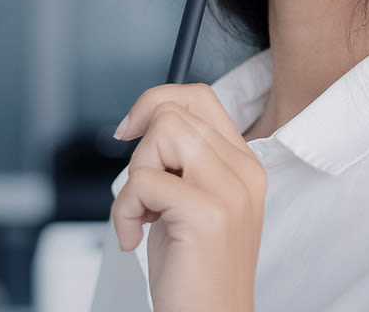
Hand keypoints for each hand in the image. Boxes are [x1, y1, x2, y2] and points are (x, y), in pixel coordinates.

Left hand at [110, 83, 265, 311]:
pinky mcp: (204, 212)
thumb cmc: (194, 270)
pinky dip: (124, 211)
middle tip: (147, 197)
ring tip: (146, 216)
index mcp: (244, 165)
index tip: (130, 130)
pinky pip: (141, 181)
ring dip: (135, 178)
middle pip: (172, 113)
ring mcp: (227, 191)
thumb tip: (146, 118)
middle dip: (142, 152)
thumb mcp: (193, 202)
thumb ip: (183, 159)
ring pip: (159, 135)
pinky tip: (136, 237)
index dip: (155, 102)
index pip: (199, 97)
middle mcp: (243, 172)